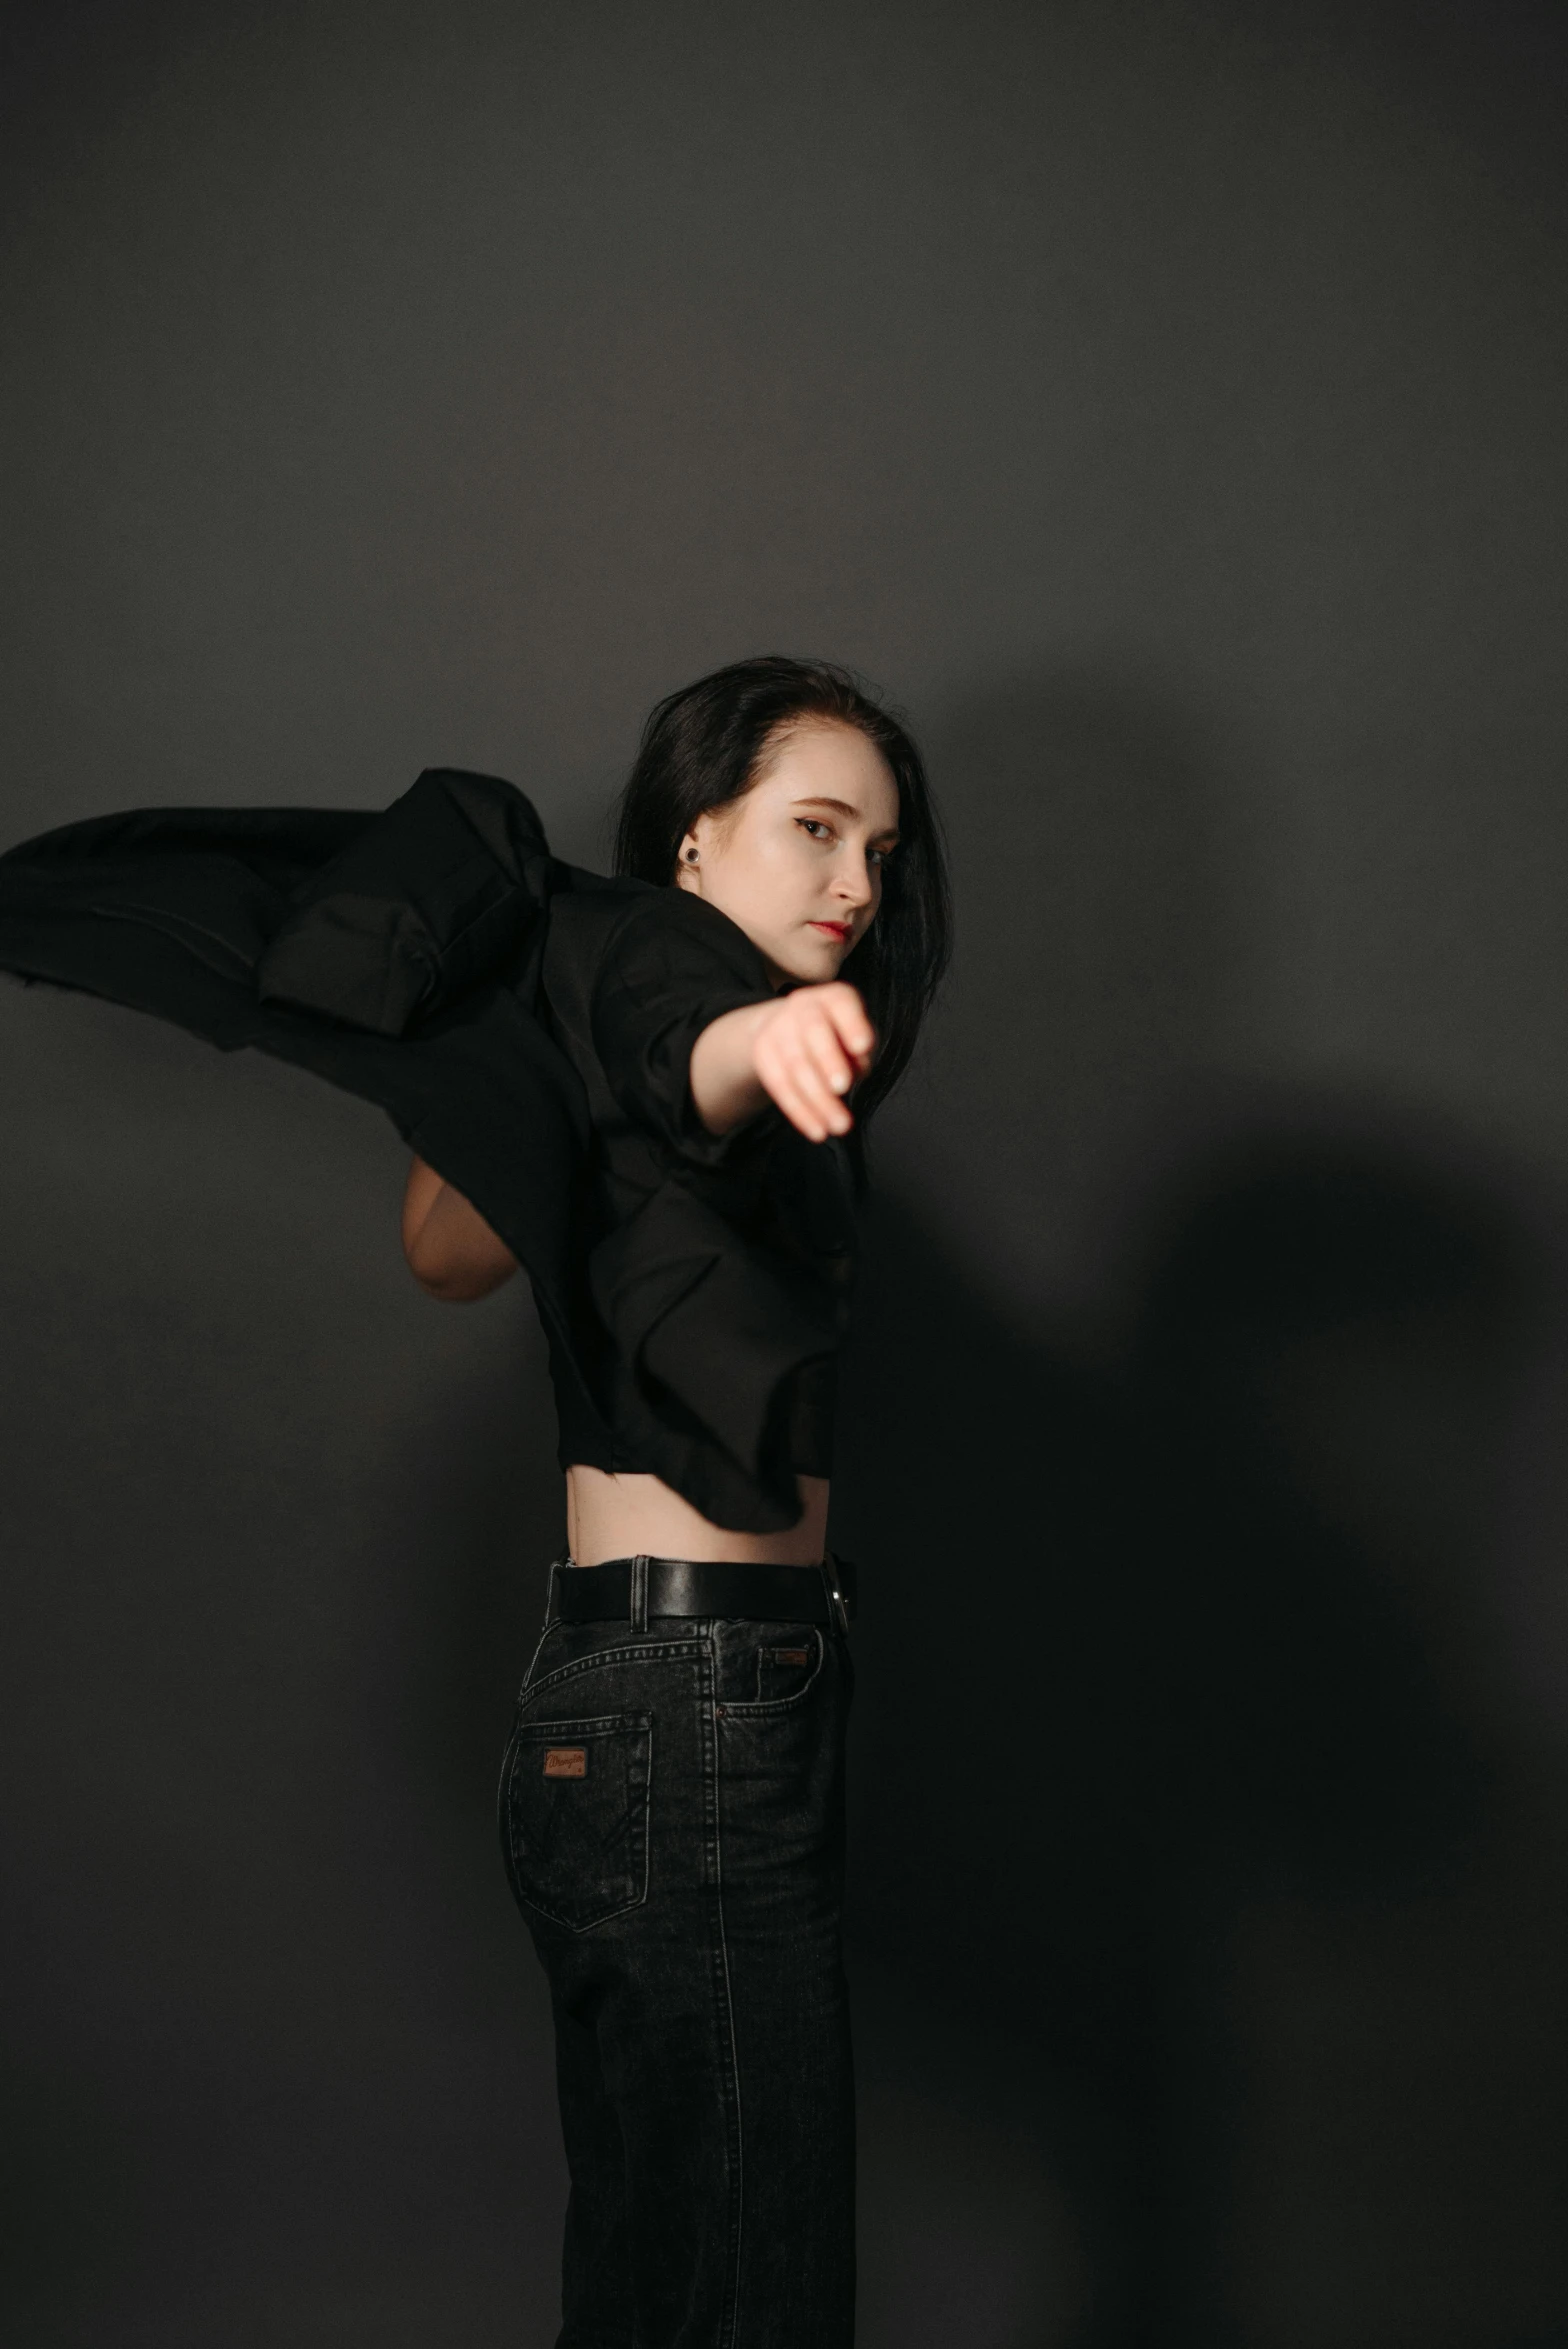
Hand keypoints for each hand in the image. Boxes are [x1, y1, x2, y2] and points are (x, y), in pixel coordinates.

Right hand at [750, 982, 875, 1141]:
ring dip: (818, 1100)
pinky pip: (779, 1085)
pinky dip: (799, 1111)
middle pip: (813, 1031)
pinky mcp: (763, 1053)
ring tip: (839, 1126)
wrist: (786, 1027)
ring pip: (796, 1065)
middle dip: (827, 1059)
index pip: (842, 1004)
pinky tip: (816, 1130)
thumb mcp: (853, 1038)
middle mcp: (803, 1006)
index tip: (863, 1047)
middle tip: (843, 1087)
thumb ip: (858, 1052)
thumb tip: (857, 1068)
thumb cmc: (837, 1037)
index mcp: (832, 999)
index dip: (852, 1024)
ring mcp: (778, 1028)